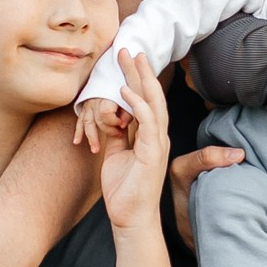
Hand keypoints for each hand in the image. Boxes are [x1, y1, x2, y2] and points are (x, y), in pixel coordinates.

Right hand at [74, 96, 131, 157]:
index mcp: (108, 98)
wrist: (112, 80)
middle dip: (108, 130)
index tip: (122, 125)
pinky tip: (77, 142)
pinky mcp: (85, 109)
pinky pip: (80, 122)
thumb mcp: (129, 102)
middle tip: (118, 134)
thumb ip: (127, 114)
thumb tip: (121, 125)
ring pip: (87, 123)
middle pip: (98, 120)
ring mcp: (89, 105)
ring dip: (92, 138)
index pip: (106, 113)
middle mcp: (96, 101)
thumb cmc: (124, 94)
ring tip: (95, 150)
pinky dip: (79, 132)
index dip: (114, 121)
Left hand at [96, 51, 174, 235]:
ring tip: (131, 59)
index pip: (145, 100)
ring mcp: (157, 144)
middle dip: (140, 71)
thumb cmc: (124, 190)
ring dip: (142, 80)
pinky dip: (137, 106)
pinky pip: (146, 124)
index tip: (126, 59)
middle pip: (151, 96)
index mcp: (149, 136)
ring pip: (153, 104)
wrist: (130, 218)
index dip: (136, 79)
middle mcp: (157, 136)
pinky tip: (125, 91)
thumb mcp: (115, 155)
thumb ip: (116, 134)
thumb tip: (110, 115)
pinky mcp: (152, 154)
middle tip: (129, 48)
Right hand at [168, 148, 266, 266]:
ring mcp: (236, 258)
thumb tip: (239, 154)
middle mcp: (227, 252)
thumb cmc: (182, 189)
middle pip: (261, 263)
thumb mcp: (183, 170)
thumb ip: (206, 159)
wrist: (176, 203)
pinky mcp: (245, 258)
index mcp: (213, 236)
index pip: (244, 245)